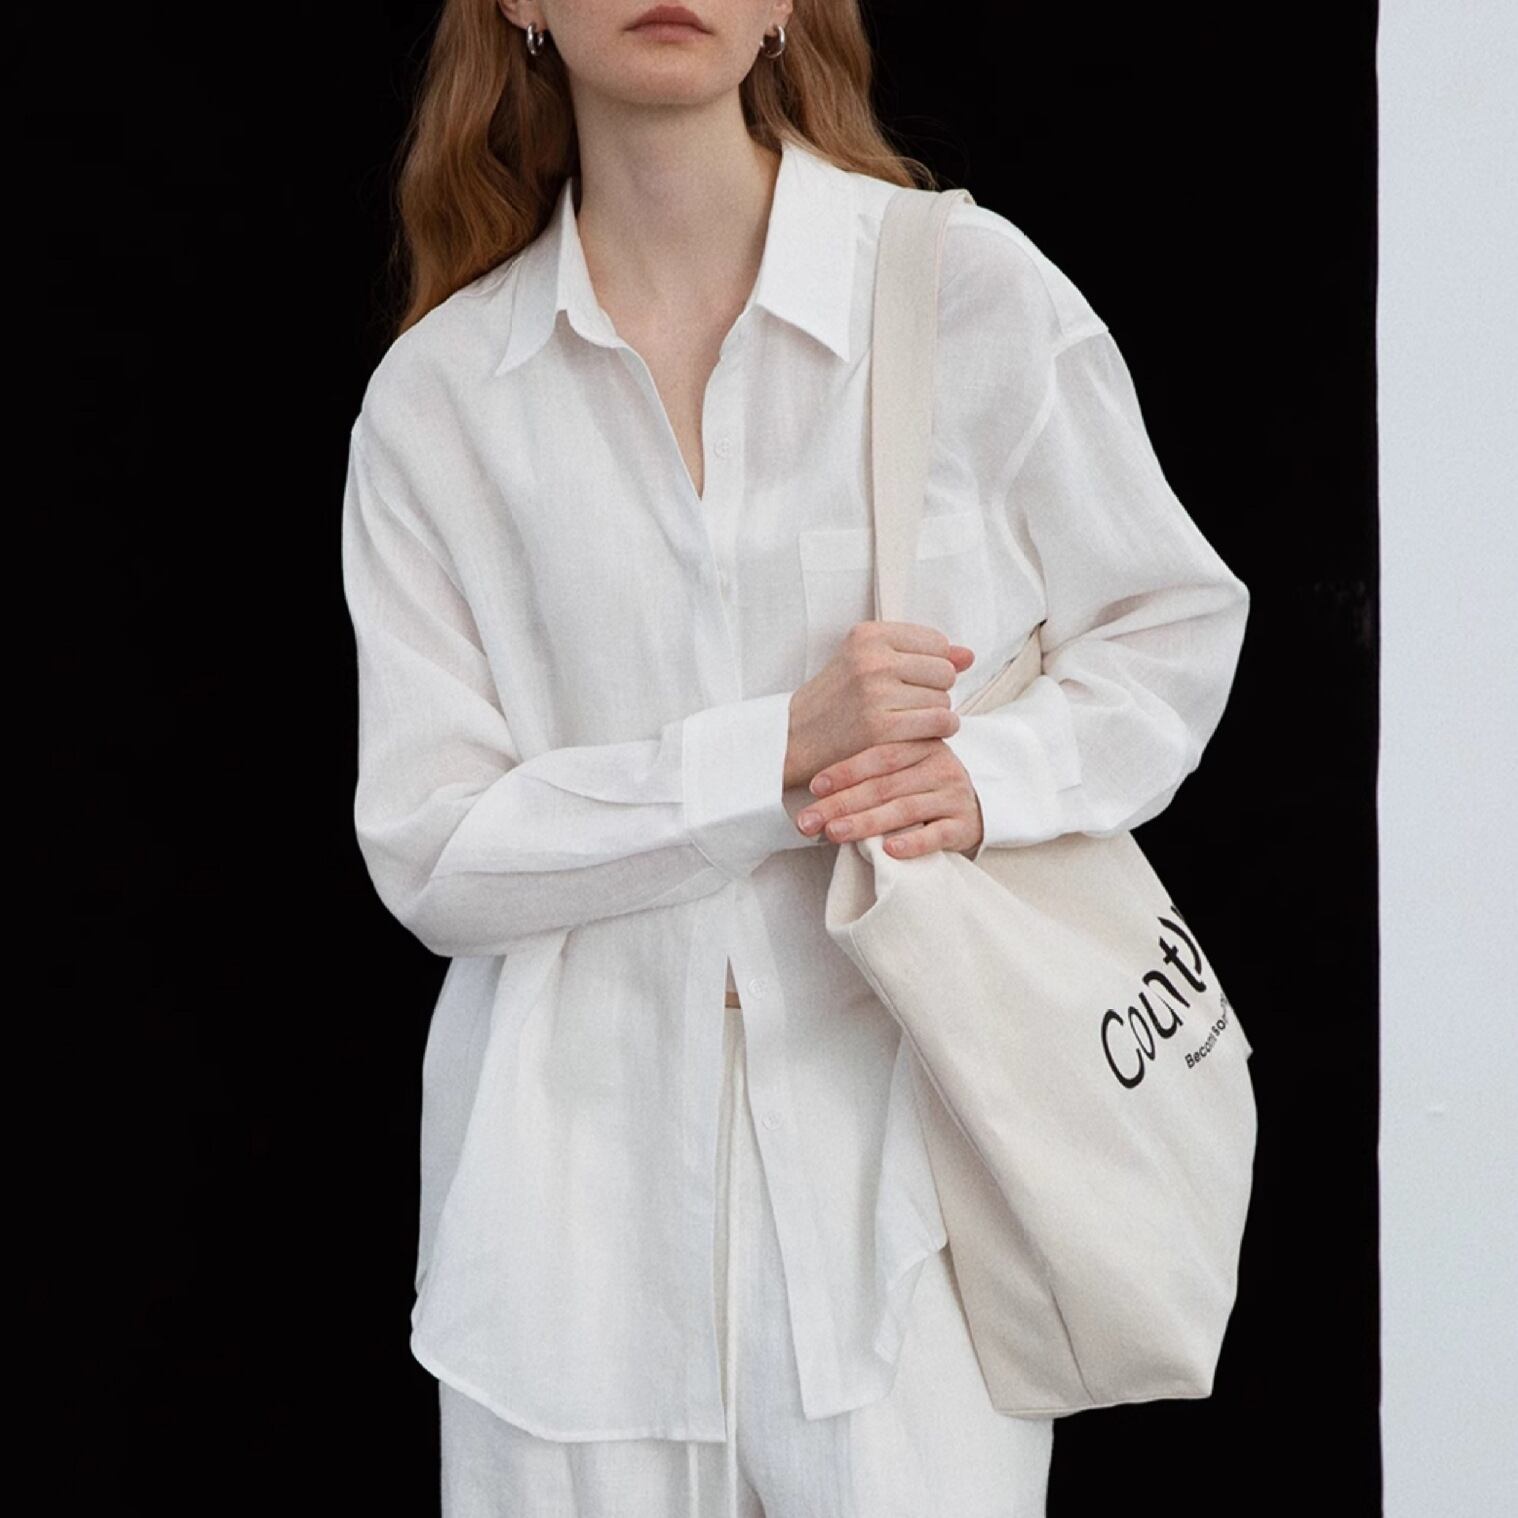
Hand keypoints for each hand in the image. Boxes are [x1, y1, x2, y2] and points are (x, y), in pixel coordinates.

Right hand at [783, 621, 975, 789]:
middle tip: (907, 703)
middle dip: (934, 689)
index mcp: (868, 635)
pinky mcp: (883, 727)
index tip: (910, 679)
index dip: (931, 664)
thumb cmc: (834, 701)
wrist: (793, 738)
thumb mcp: (866, 662)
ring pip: (944, 698)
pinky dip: (940, 730)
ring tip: (906, 719)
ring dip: (934, 713)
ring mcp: (877, 693)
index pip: (937, 642)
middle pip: (945, 671)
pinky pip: (940, 722)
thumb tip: (968, 655)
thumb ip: (918, 654)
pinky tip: (921, 733)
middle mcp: (873, 659)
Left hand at [794, 738, 985, 858]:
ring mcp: (953, 795)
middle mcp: (939, 766)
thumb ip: (873, 774)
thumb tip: (817, 793)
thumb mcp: (904, 770)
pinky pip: (936, 835)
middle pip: (884, 786)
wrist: (976, 807)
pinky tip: (889, 851)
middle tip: (809, 820)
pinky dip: (912, 843)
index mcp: (921, 745)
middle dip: (841, 804)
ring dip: (866, 823)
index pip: (878, 756)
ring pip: (905, 809)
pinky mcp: (964, 825)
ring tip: (834, 833)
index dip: (844, 771)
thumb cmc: (924, 788)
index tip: (813, 787)